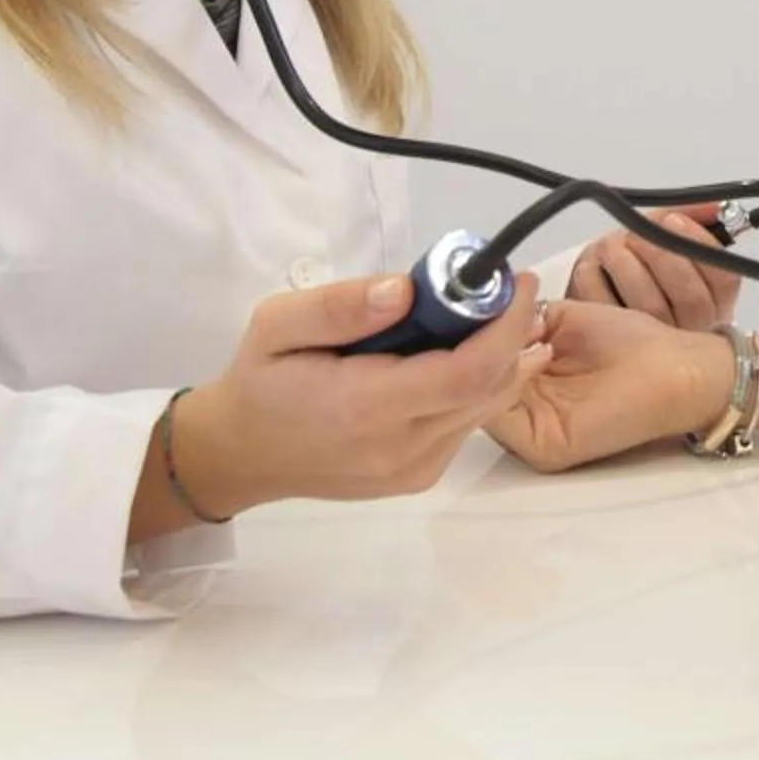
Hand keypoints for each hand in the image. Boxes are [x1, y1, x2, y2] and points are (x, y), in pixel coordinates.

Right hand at [175, 272, 550, 514]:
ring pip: (485, 407)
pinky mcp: (418, 478)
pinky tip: (466, 353)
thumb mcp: (277, 324)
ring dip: (501, 358)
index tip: (517, 281)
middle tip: (507, 288)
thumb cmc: (260, 380)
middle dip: (511, 333)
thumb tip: (406, 290)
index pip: (465, 372)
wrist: (242, 454)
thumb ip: (339, 306)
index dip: (505, 326)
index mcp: (364, 408)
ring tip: (492, 313)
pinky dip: (479, 385)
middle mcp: (399, 449)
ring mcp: (413, 471)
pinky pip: (466, 424)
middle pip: (488, 389)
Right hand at [487, 300, 735, 474]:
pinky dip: (503, 385)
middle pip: (468, 387)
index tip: (473, 307)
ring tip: (519, 335)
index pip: (474, 365)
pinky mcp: (542, 446)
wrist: (676, 367)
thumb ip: (517, 321)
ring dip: (488, 365)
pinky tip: (529, 356)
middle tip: (491, 320)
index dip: (468, 337)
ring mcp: (528, 432)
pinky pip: (499, 420)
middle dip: (473, 350)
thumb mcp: (561, 320)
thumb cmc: (629, 343)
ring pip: (477, 403)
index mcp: (521, 380)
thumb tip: (479, 311)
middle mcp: (519, 409)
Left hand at [566, 205, 740, 329]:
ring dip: (624, 262)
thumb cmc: (645, 270)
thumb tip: (714, 206)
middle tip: (636, 232)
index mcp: (714, 302)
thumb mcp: (672, 244)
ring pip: (649, 304)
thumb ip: (692, 219)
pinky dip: (595, 278)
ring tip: (612, 245)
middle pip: (690, 296)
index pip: (724, 277)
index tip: (673, 219)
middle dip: (659, 253)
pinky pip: (607, 308)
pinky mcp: (615, 344)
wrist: (605, 307)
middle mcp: (693, 329)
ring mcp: (655, 342)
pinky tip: (594, 265)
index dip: (699, 244)